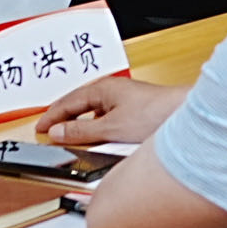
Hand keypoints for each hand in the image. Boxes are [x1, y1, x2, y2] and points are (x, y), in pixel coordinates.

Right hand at [40, 72, 182, 146]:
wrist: (186, 114)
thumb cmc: (156, 114)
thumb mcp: (110, 128)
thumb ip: (82, 131)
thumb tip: (58, 133)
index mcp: (102, 89)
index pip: (68, 102)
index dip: (52, 117)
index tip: (40, 129)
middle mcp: (113, 92)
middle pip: (79, 105)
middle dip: (63, 118)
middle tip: (49, 132)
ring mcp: (125, 101)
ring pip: (94, 112)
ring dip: (80, 123)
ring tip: (69, 136)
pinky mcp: (136, 112)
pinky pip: (107, 118)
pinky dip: (96, 127)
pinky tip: (98, 138)